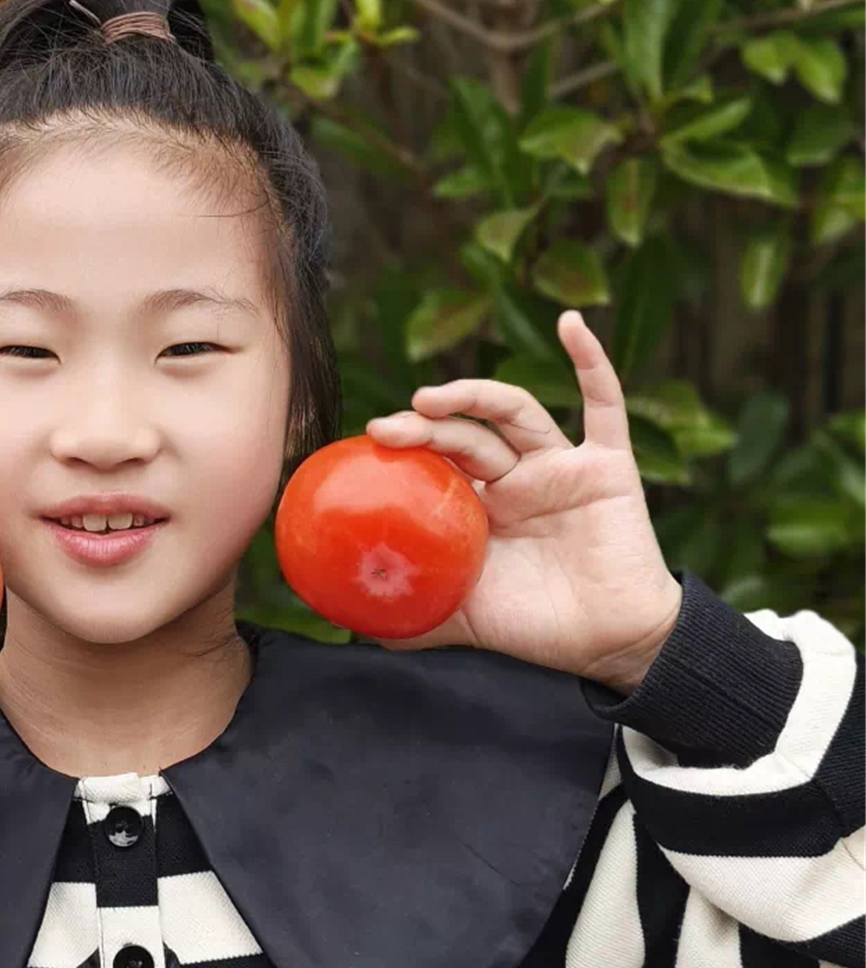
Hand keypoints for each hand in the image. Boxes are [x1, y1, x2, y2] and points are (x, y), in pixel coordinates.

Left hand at [363, 311, 682, 691]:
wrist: (611, 643)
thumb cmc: (539, 629)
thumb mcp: (462, 619)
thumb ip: (414, 616)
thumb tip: (356, 627)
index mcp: (482, 509)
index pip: (436, 463)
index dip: (406, 448)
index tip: (368, 445)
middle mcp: (517, 479)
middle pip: (466, 436)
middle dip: (425, 426)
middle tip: (386, 429)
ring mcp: (560, 467)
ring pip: (515, 413)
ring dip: (475, 395)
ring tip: (430, 398)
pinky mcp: (606, 466)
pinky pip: (604, 405)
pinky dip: (590, 361)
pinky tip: (571, 323)